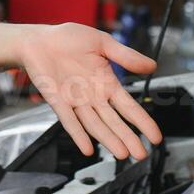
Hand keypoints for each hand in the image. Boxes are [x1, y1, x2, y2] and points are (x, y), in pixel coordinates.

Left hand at [16, 23, 163, 160]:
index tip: (155, 136)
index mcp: (106, 82)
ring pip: (95, 125)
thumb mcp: (102, 43)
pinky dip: (78, 134)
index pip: (129, 106)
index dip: (142, 121)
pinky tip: (87, 148)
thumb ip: (126, 56)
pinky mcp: (58, 101)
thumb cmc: (68, 39)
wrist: (39, 40)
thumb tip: (152, 66)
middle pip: (114, 121)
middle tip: (141, 154)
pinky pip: (69, 121)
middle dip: (128, 137)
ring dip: (108, 139)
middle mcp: (93, 96)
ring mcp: (76, 101)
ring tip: (122, 153)